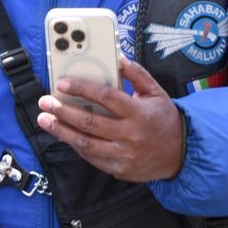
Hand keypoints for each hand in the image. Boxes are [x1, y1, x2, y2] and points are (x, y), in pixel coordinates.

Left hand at [36, 55, 186, 182]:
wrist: (183, 154)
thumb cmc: (165, 120)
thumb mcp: (156, 93)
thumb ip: (137, 75)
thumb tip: (118, 57)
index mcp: (138, 113)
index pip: (105, 98)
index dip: (81, 89)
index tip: (61, 84)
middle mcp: (130, 135)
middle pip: (90, 122)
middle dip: (63, 111)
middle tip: (45, 102)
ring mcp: (124, 155)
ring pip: (86, 143)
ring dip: (62, 131)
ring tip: (44, 120)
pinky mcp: (120, 170)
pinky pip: (92, 158)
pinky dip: (76, 146)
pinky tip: (64, 135)